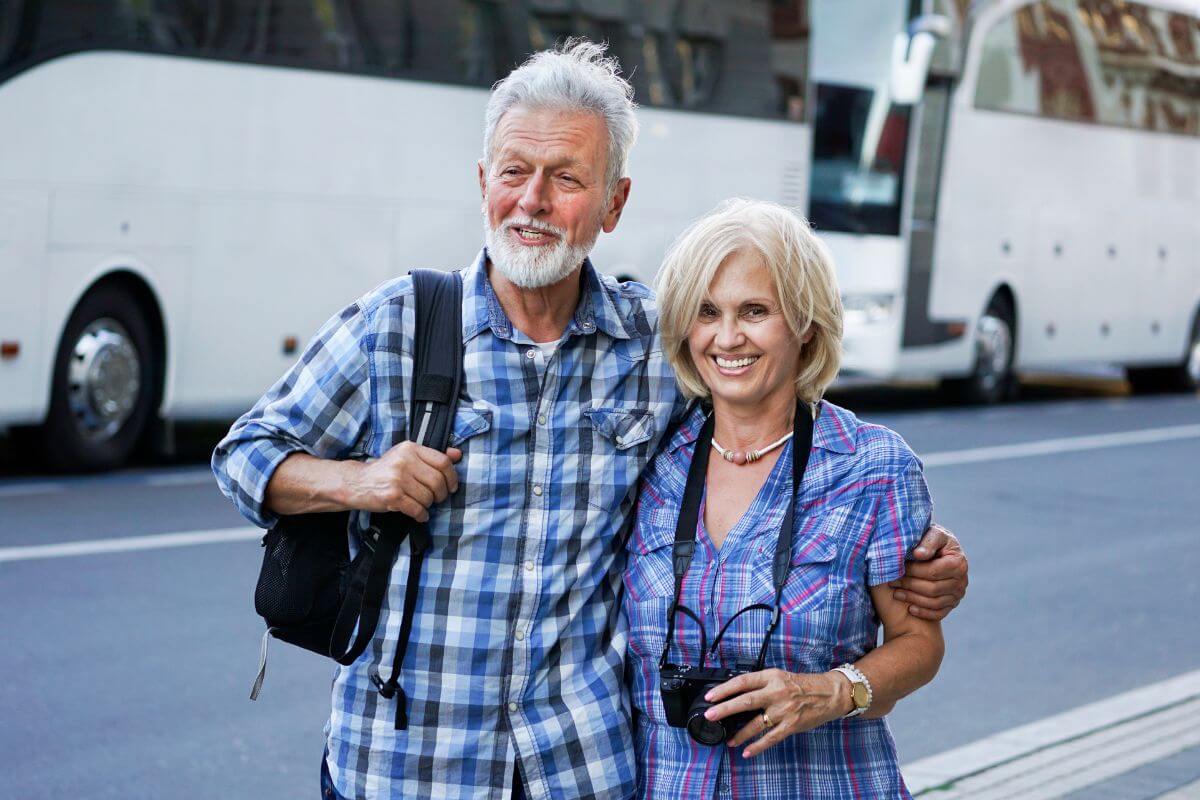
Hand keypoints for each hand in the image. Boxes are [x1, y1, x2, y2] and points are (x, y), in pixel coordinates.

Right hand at [347, 442, 461, 520]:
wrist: (357, 483)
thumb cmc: (386, 470)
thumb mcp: (408, 456)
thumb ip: (432, 456)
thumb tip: (457, 454)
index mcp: (410, 448)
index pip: (443, 461)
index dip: (452, 477)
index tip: (451, 486)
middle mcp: (404, 461)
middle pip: (437, 481)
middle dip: (441, 494)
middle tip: (437, 498)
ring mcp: (397, 479)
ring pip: (428, 497)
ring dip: (428, 505)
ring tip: (422, 504)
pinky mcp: (391, 496)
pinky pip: (417, 509)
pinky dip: (421, 515)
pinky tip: (419, 514)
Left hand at [701, 669, 844, 756]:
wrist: (830, 693)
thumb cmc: (803, 685)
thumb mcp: (780, 676)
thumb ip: (761, 684)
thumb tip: (737, 694)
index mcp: (771, 677)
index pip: (742, 682)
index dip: (724, 689)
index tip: (710, 697)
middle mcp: (776, 692)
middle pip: (745, 701)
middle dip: (725, 709)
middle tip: (710, 715)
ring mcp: (784, 709)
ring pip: (756, 723)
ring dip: (740, 734)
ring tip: (729, 740)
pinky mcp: (792, 725)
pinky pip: (771, 738)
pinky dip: (758, 746)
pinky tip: (747, 751)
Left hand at [893, 523, 967, 620]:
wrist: (939, 550)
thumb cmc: (932, 540)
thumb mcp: (932, 534)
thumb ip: (927, 542)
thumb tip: (918, 554)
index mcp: (958, 562)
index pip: (932, 571)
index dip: (912, 571)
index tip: (896, 569)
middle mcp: (962, 580)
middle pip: (932, 588)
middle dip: (909, 585)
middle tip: (891, 582)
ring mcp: (958, 594)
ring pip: (934, 602)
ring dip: (913, 599)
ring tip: (896, 593)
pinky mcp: (953, 604)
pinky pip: (939, 613)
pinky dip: (924, 612)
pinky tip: (910, 608)